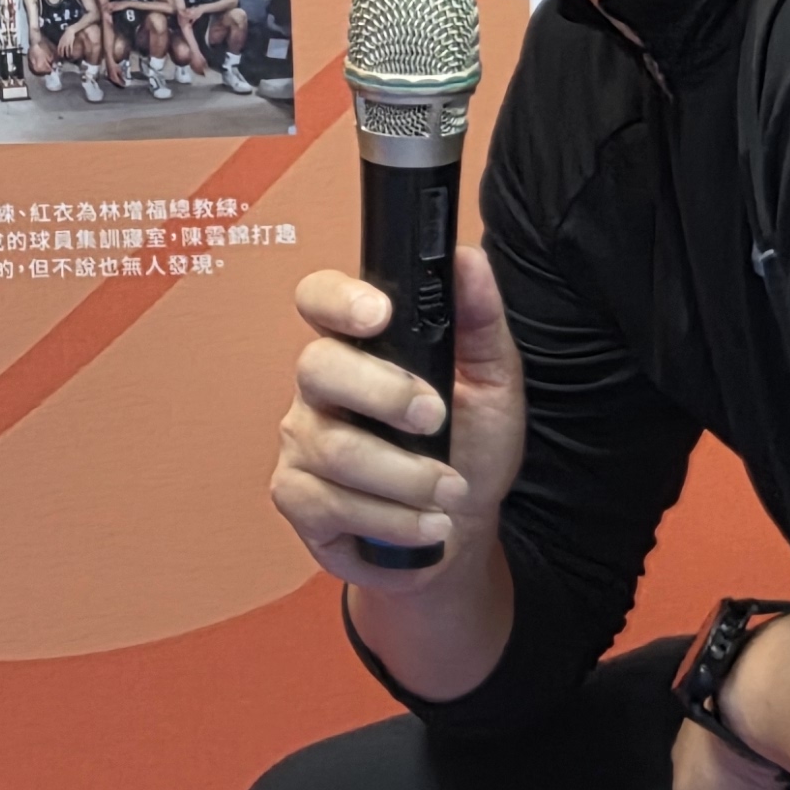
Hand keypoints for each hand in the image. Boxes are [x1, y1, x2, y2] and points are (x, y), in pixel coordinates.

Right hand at [268, 251, 525, 589]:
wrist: (462, 529)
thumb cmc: (469, 447)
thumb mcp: (492, 382)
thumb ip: (479, 320)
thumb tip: (467, 260)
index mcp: (360, 347)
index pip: (319, 299)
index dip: (337, 300)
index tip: (379, 315)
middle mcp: (319, 389)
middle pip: (317, 367)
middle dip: (384, 394)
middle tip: (436, 419)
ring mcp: (301, 443)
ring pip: (336, 448)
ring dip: (407, 475)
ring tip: (451, 492)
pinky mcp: (298, 498)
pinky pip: (331, 503)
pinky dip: (392, 519)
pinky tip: (425, 525)